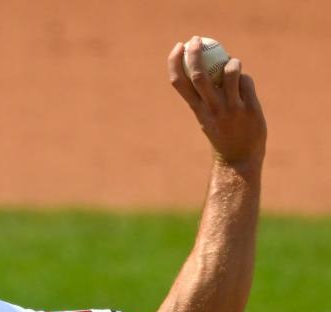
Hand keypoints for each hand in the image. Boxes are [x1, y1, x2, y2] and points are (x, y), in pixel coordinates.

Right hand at [168, 37, 266, 169]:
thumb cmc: (222, 134)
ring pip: (230, 72)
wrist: (238, 158)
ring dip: (232, 62)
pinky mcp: (249, 108)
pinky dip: (244, 78)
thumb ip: (205, 96)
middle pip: (198, 74)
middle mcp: (211, 108)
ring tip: (232, 64)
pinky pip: (246, 82)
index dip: (175, 62)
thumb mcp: (207, 116)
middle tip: (197, 39)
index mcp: (197, 110)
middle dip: (195, 52)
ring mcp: (231, 108)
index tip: (178, 47)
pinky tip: (245, 87)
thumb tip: (204, 68)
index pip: (179, 82)